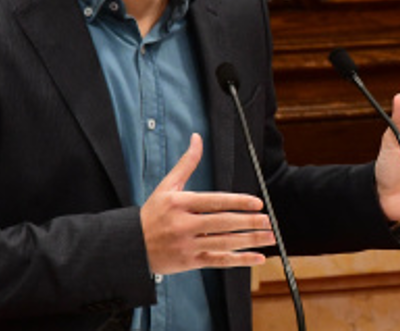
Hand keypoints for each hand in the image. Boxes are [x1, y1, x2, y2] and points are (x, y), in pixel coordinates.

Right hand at [141, 134, 275, 274]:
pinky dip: (239, 261)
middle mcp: (183, 225)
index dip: (238, 202)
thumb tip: (197, 138)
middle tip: (268, 220)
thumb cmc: (152, 213)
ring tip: (268, 236)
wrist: (130, 246)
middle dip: (248, 222)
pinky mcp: (189, 262)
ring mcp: (187, 245)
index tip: (257, 203)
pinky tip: (257, 258)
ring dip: (249, 241)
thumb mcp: (166, 186)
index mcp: (179, 203)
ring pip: (223, 243)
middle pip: (222, 223)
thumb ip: (186, 163)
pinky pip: (218, 262)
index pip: (214, 202)